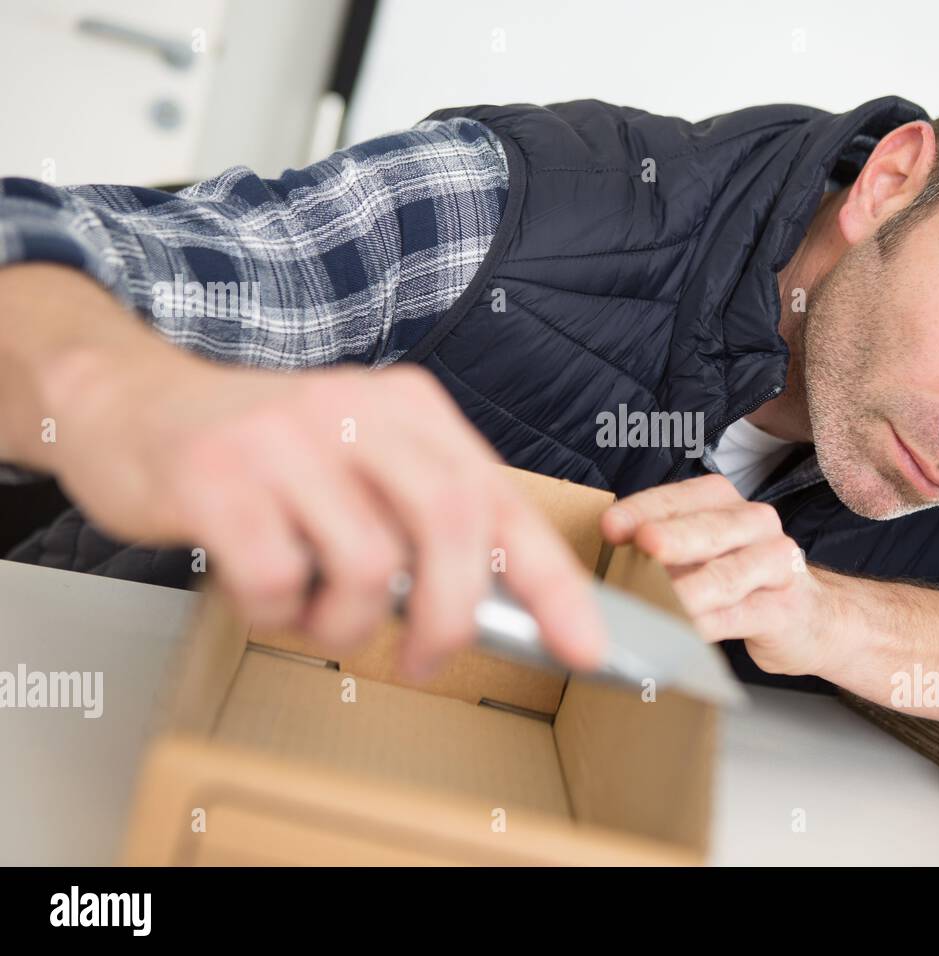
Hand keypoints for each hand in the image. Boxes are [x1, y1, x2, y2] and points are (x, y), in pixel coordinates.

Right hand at [16, 271, 604, 676]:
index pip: (503, 500)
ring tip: (315, 615)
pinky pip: (278, 577)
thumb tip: (489, 609)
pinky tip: (261, 592)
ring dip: (347, 624)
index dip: (553, 582)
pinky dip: (277, 613)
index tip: (585, 645)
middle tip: (425, 660)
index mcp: (410, 408)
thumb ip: (421, 521)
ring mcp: (286, 437)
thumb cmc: (262, 453)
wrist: (131, 402)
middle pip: (452, 524)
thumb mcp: (360, 463)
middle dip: (451, 615)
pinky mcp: (219, 473)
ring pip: (368, 564)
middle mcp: (356, 409)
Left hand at [600, 473, 829, 675]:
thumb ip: (661, 551)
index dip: (644, 510)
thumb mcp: (702, 554)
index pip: (679, 499)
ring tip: (658, 601)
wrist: (810, 617)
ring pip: (726, 575)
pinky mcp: (782, 609)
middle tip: (644, 546)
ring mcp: (774, 565)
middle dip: (674, 538)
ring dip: (689, 589)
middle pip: (708, 529)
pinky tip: (685, 633)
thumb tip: (603, 561)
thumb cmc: (740, 581)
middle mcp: (754, 524)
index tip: (611, 526)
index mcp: (725, 503)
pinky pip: (739, 616)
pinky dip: (709, 625)